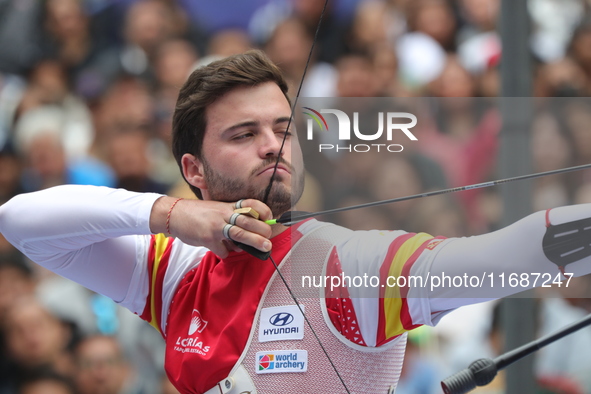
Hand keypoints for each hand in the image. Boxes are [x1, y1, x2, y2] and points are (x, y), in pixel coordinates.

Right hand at [150, 197, 272, 257]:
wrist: (175, 214)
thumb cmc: (198, 213)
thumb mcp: (216, 209)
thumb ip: (231, 217)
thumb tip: (247, 232)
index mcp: (227, 205)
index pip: (250, 204)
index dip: (263, 210)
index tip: (269, 217)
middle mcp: (223, 214)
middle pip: (248, 221)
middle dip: (262, 230)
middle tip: (269, 238)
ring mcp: (216, 226)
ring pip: (240, 234)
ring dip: (255, 242)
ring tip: (265, 247)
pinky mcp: (208, 239)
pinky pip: (223, 250)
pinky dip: (226, 253)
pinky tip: (223, 250)